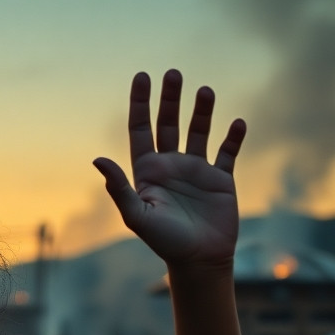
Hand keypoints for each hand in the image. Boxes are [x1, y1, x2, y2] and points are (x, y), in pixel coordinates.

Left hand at [94, 70, 245, 268]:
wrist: (198, 261)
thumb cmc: (164, 242)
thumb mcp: (137, 216)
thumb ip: (118, 188)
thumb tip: (97, 159)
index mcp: (148, 172)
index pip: (141, 130)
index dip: (140, 104)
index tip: (142, 76)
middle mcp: (171, 166)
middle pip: (169, 123)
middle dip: (170, 98)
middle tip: (172, 73)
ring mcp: (196, 170)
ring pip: (199, 131)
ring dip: (202, 111)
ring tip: (204, 91)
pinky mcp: (221, 179)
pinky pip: (228, 151)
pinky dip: (234, 137)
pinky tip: (237, 122)